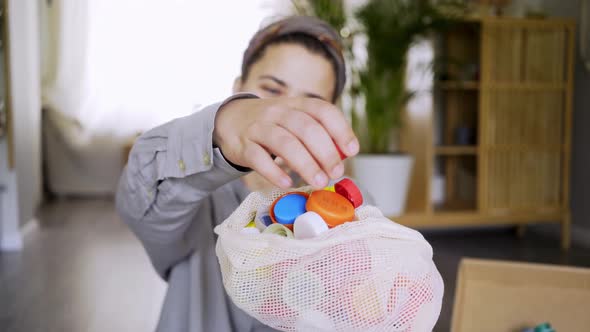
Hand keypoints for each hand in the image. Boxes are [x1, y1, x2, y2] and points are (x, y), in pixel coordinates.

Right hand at [213, 97, 358, 188]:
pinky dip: (274, 172)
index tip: (352, 150)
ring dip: (305, 164)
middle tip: (336, 173)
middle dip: (325, 152)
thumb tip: (344, 156)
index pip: (322, 110)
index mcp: (296, 105)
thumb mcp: (294, 121)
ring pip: (284, 143)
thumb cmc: (272, 125)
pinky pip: (258, 158)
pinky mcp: (243, 145)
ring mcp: (259, 128)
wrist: (230, 121)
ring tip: (319, 182)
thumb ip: (317, 134)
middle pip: (305, 128)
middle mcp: (278, 112)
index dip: (340, 129)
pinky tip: (287, 183)